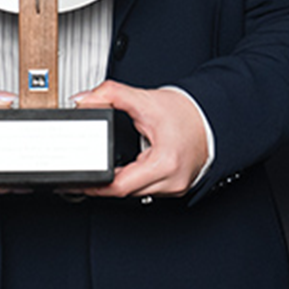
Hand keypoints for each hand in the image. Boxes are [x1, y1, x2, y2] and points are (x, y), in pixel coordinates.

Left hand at [72, 81, 208, 199]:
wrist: (210, 117)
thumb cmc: (185, 112)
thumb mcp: (144, 100)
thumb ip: (111, 95)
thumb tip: (83, 100)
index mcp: (164, 163)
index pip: (120, 186)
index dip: (95, 184)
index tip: (78, 179)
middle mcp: (171, 181)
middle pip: (125, 191)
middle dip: (103, 182)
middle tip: (82, 172)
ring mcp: (174, 187)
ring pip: (134, 193)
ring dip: (118, 183)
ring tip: (102, 168)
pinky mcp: (174, 187)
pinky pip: (145, 190)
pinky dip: (132, 181)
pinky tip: (123, 170)